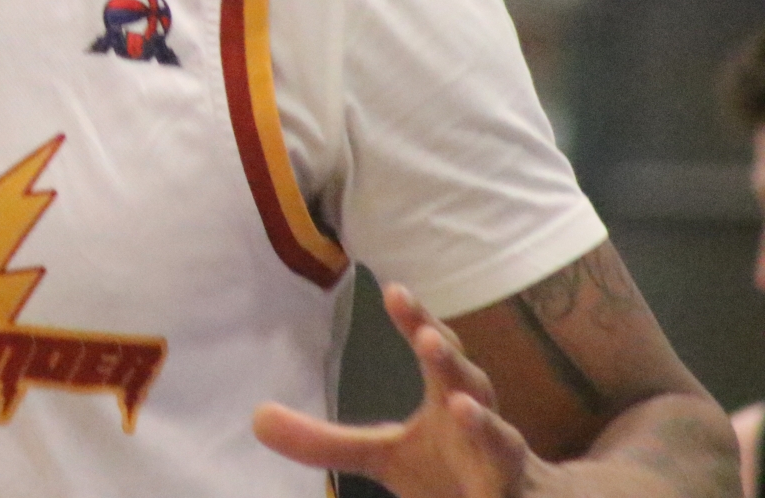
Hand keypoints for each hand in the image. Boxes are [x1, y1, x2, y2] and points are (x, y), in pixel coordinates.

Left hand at [254, 283, 553, 497]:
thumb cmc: (451, 471)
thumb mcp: (383, 455)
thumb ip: (324, 441)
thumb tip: (256, 417)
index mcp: (448, 400)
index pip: (435, 352)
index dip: (418, 320)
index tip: (394, 290)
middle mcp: (481, 424)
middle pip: (472, 383)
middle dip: (451, 361)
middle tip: (428, 339)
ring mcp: (504, 465)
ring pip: (503, 440)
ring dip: (485, 423)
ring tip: (460, 406)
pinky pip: (510, 496)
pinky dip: (500, 494)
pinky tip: (489, 496)